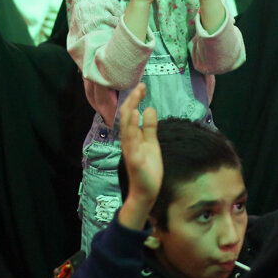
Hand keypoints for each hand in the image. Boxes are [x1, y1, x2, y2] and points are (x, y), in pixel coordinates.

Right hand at [118, 83, 161, 229]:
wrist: (146, 191)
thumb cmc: (148, 168)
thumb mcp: (151, 143)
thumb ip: (150, 127)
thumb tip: (149, 108)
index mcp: (131, 136)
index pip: (130, 114)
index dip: (135, 99)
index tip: (142, 86)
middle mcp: (127, 141)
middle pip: (126, 117)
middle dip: (132, 100)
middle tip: (140, 86)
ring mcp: (130, 150)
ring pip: (126, 127)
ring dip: (130, 111)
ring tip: (136, 97)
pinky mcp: (134, 159)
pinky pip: (132, 141)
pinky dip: (132, 128)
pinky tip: (135, 116)